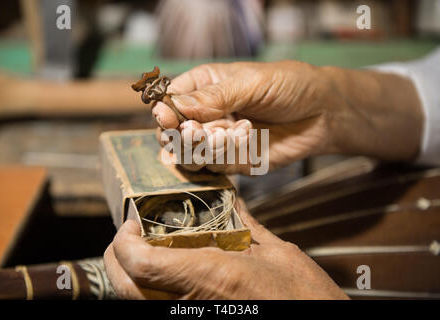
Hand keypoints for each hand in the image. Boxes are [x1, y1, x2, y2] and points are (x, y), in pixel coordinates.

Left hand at [103, 199, 347, 299]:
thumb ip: (248, 226)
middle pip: (127, 288)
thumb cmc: (304, 295)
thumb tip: (234, 202)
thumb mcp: (276, 253)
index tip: (130, 225)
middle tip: (131, 237)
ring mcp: (192, 315)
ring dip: (131, 276)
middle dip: (119, 259)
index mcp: (209, 277)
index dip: (124, 243)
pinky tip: (167, 273)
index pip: (140, 263)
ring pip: (136, 302)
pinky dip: (150, 290)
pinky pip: (158, 307)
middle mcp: (191, 304)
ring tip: (145, 251)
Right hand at [153, 61, 334, 174]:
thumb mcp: (250, 83)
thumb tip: (171, 107)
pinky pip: (217, 167)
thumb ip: (213, 98)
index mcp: (204, 87)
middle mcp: (207, 115)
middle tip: (196, 132)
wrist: (323, 113)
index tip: (165, 118)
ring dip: (205, 148)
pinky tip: (247, 138)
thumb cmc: (288, 86)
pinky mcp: (233, 162)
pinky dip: (226, 157)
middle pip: (174, 134)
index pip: (171, 102)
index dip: (165, 113)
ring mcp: (218, 140)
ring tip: (229, 134)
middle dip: (182, 136)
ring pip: (191, 155)